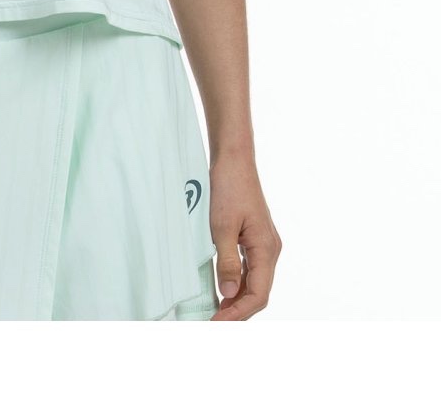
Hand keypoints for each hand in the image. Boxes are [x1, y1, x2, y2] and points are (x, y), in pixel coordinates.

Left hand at [208, 150, 281, 319]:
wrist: (233, 159)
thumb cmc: (229, 187)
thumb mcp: (222, 226)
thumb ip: (227, 261)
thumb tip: (229, 293)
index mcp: (267, 249)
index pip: (258, 294)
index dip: (237, 312)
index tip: (217, 323)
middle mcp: (270, 249)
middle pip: (258, 292)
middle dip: (237, 310)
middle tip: (213, 323)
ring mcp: (262, 244)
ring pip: (254, 281)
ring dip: (236, 298)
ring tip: (215, 311)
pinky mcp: (253, 237)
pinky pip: (249, 268)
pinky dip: (236, 282)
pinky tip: (222, 288)